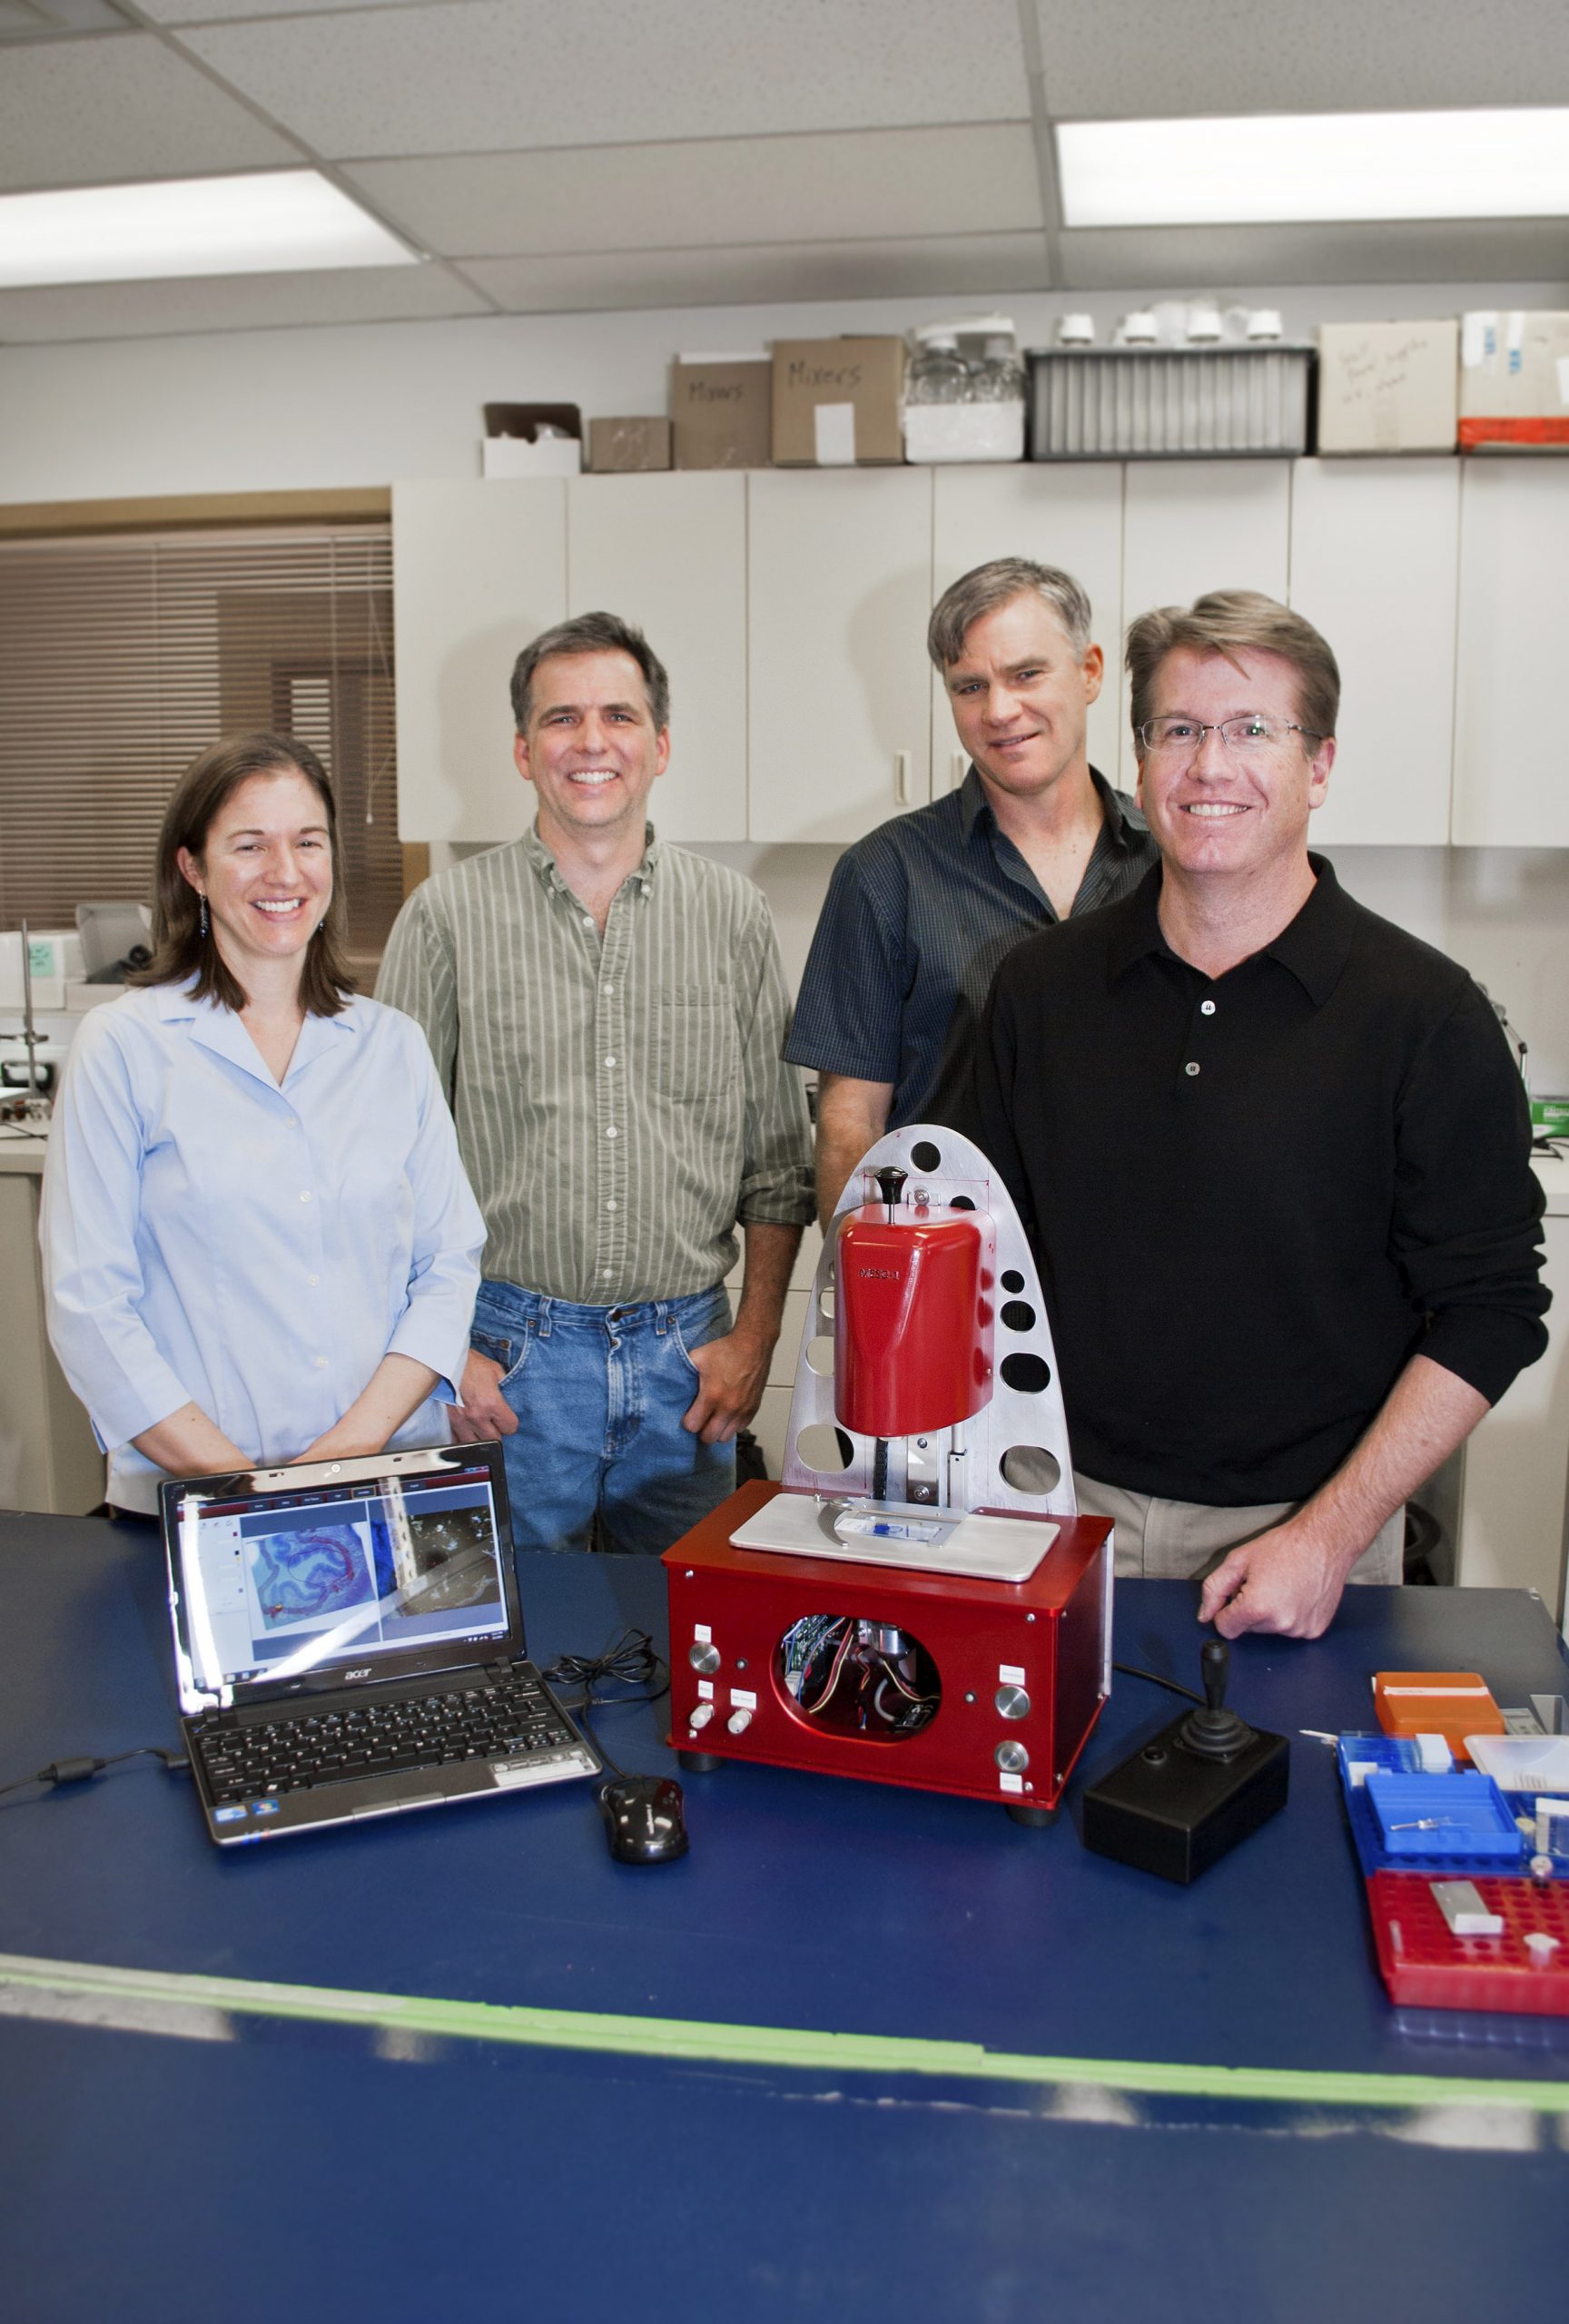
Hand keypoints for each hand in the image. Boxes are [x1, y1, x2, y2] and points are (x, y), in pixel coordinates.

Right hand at [448, 1347, 518, 1441]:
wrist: (448, 1361)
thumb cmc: (472, 1364)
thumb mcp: (496, 1371)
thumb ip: (506, 1387)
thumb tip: (512, 1397)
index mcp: (492, 1403)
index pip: (510, 1427)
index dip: (511, 1423)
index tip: (508, 1419)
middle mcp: (477, 1415)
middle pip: (495, 1440)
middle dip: (498, 1432)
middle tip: (496, 1424)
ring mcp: (462, 1420)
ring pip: (476, 1443)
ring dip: (482, 1438)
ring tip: (483, 1429)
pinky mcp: (450, 1420)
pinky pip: (458, 1439)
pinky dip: (465, 1438)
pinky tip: (469, 1431)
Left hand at [680, 1327, 770, 1446]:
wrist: (752, 1345)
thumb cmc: (726, 1350)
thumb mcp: (696, 1357)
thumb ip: (682, 1373)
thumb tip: (670, 1381)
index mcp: (712, 1395)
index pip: (693, 1426)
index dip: (688, 1422)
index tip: (688, 1415)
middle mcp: (728, 1407)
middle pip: (709, 1437)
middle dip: (701, 1431)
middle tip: (700, 1419)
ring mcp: (742, 1410)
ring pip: (725, 1437)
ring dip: (717, 1430)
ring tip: (714, 1418)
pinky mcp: (753, 1409)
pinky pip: (740, 1428)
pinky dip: (732, 1425)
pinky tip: (727, 1414)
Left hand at [1197, 1520, 1350, 1640]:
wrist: (1325, 1542)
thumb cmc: (1284, 1546)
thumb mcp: (1238, 1560)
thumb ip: (1215, 1589)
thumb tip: (1205, 1615)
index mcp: (1257, 1607)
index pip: (1226, 1628)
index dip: (1226, 1610)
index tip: (1237, 1594)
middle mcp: (1280, 1624)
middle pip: (1248, 1628)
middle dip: (1249, 1608)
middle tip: (1264, 1583)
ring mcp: (1300, 1630)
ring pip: (1269, 1629)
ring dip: (1270, 1613)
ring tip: (1282, 1586)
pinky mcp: (1314, 1630)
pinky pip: (1290, 1629)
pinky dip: (1289, 1615)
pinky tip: (1296, 1594)